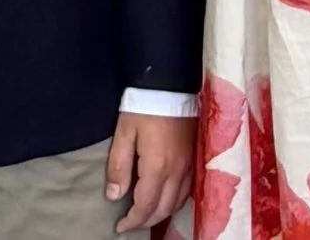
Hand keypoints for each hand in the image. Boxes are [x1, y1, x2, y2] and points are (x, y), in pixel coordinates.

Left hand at [108, 108, 193, 233]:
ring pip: (177, 203)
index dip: (132, 221)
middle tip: (130, 225)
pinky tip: (165, 200)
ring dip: (161, 214)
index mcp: (158, 167)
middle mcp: (177, 172)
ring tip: (145, 217)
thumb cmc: (143, 106)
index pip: (145, 206)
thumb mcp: (123, 133)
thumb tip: (114, 196)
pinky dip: (174, 203)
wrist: (170, 84)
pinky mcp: (195, 159)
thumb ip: (119, 166)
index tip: (120, 227)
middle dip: (146, 222)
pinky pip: (186, 192)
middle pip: (163, 209)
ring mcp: (189, 166)